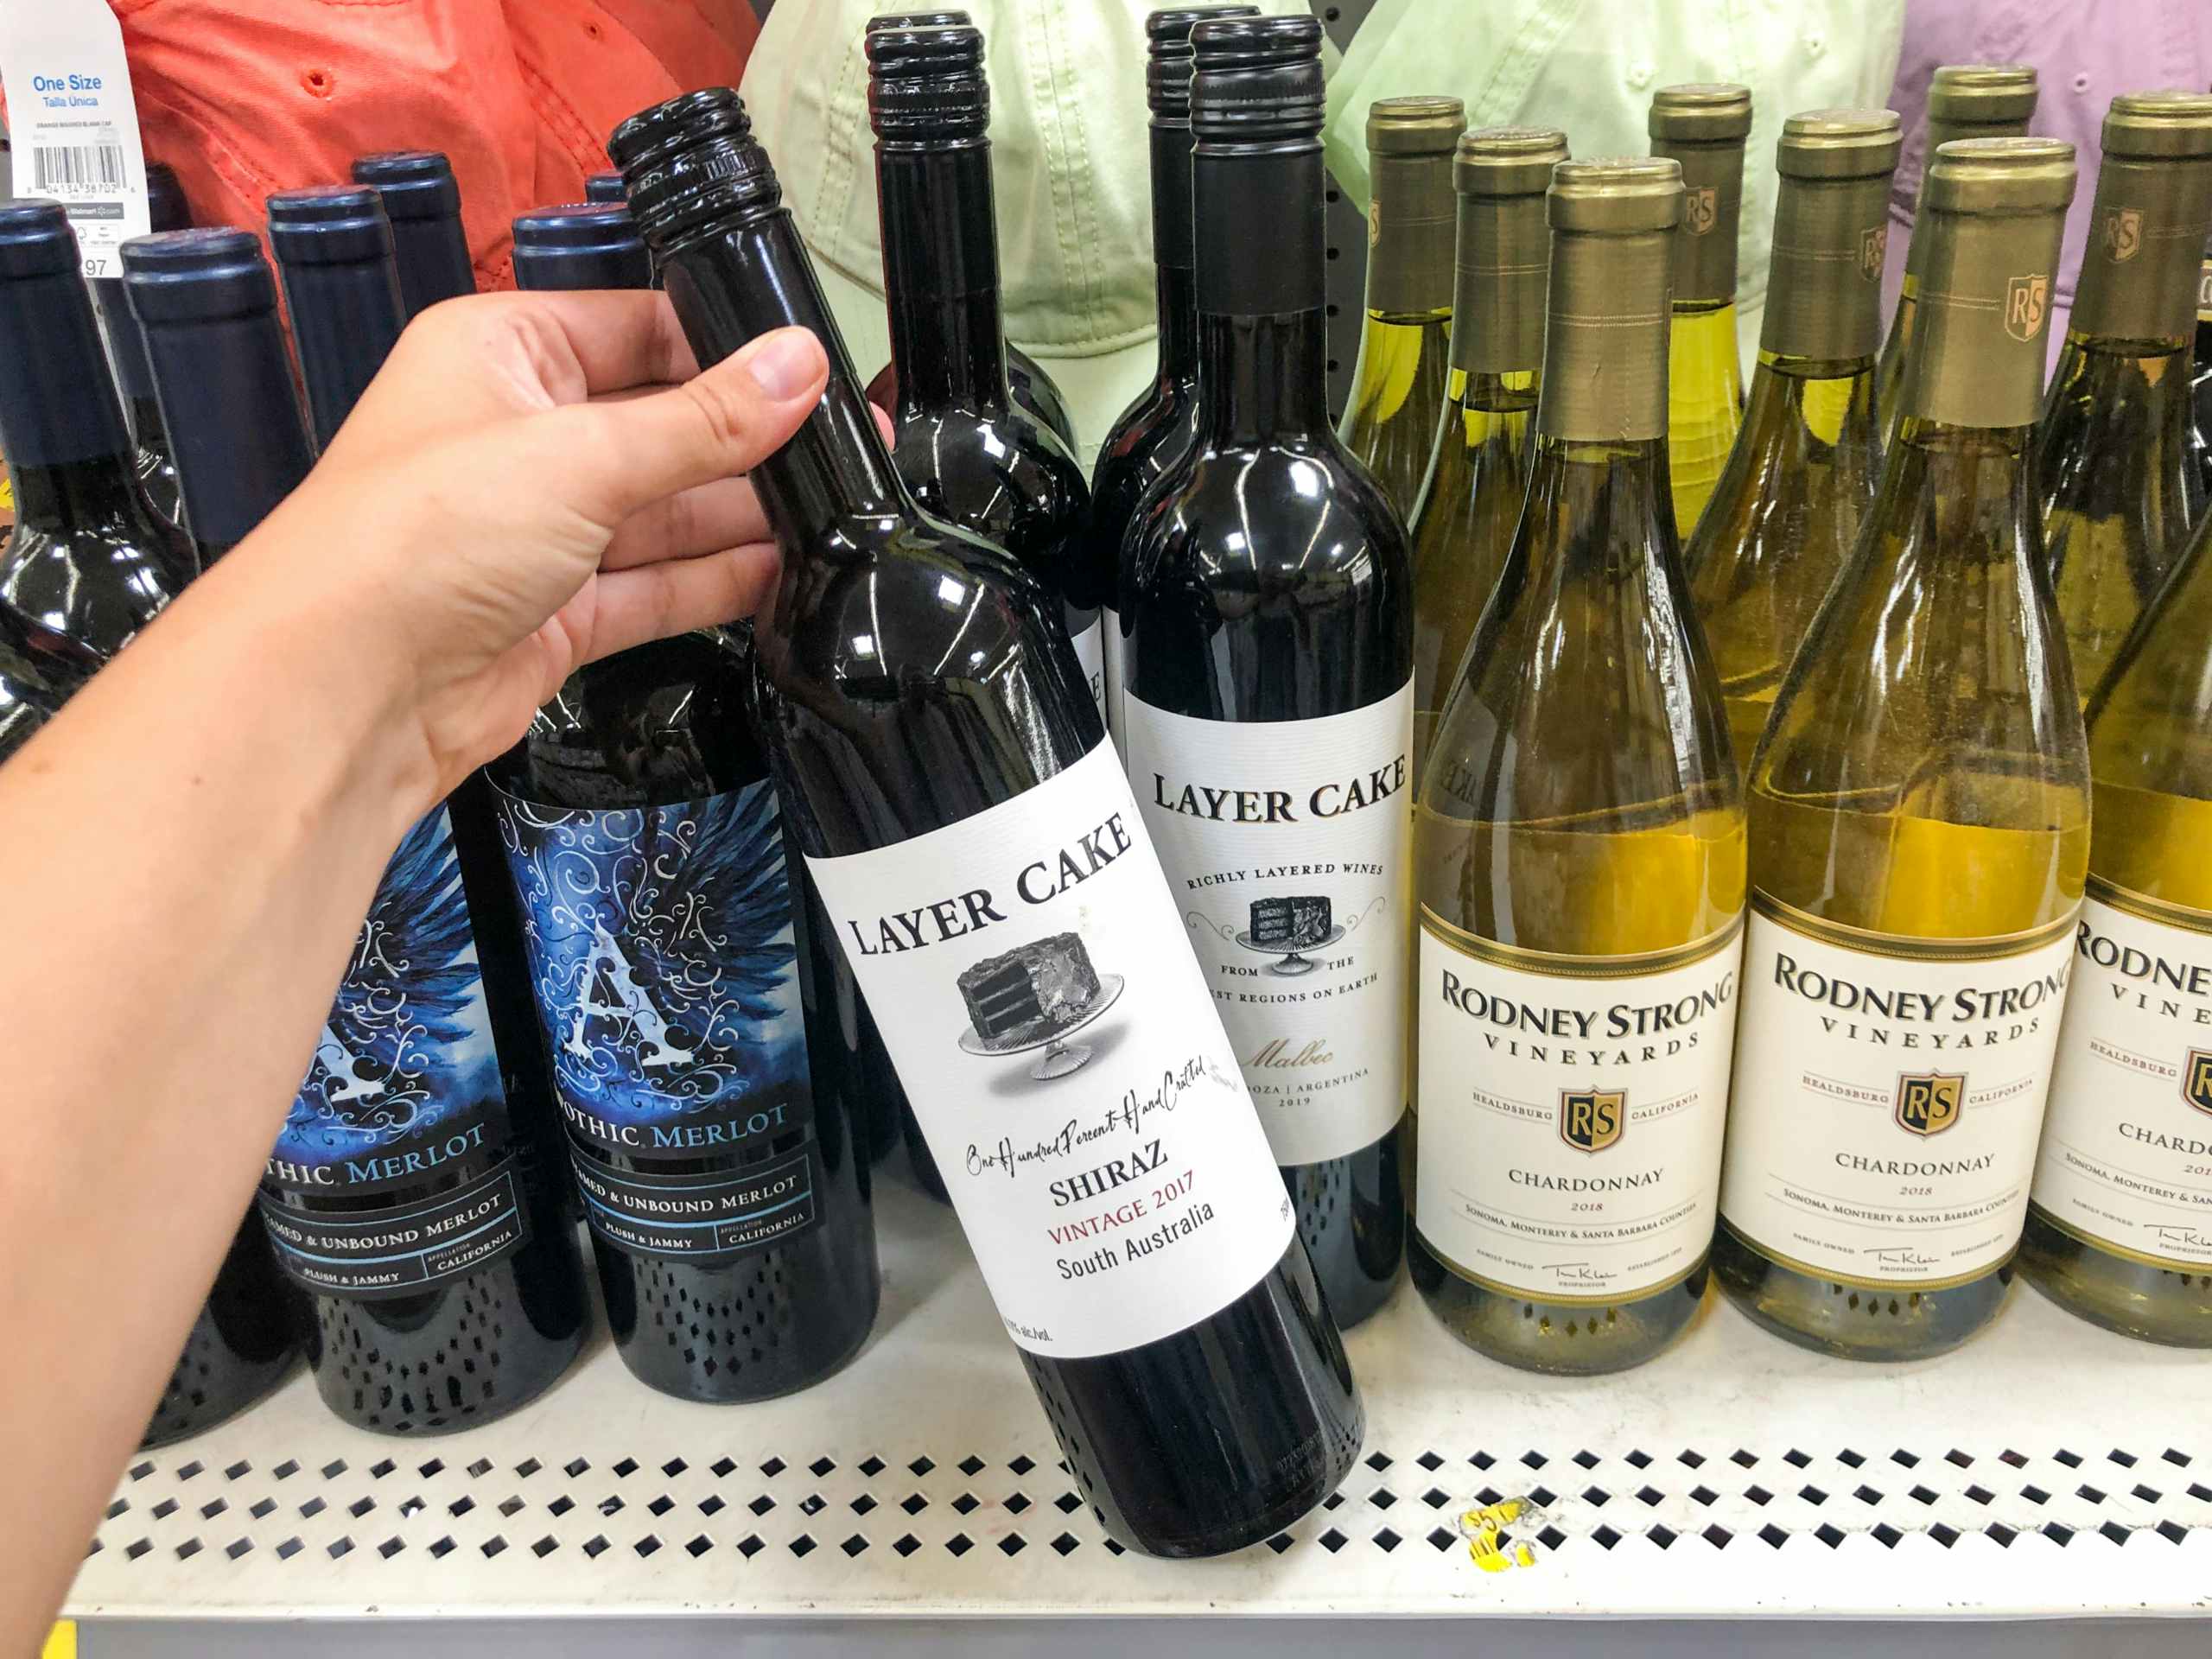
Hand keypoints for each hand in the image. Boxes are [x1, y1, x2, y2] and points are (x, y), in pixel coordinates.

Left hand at [240, 289, 827, 802]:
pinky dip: (713, 582)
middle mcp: (520, 434)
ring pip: (664, 511)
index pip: (639, 328)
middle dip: (744, 444)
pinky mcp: (557, 610)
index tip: (807, 375)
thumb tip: (794, 367)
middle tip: (839, 450)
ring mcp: (538, 527)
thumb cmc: (409, 541)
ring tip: (831, 514)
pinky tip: (780, 573)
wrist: (347, 688)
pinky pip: (654, 584)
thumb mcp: (581, 454)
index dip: (725, 352)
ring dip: (739, 518)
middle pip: (661, 424)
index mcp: (503, 353)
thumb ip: (703, 420)